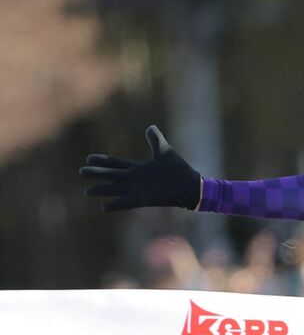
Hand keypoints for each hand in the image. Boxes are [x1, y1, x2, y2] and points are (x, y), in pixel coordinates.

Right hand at [80, 126, 201, 211]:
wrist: (192, 187)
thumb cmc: (179, 170)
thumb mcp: (165, 152)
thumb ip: (155, 140)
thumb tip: (150, 127)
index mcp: (139, 169)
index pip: (117, 164)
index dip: (104, 161)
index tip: (89, 157)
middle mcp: (136, 180)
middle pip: (112, 176)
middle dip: (97, 174)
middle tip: (81, 172)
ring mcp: (139, 190)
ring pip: (116, 189)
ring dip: (102, 190)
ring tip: (87, 191)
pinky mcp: (145, 199)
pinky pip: (127, 202)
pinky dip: (116, 204)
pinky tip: (104, 207)